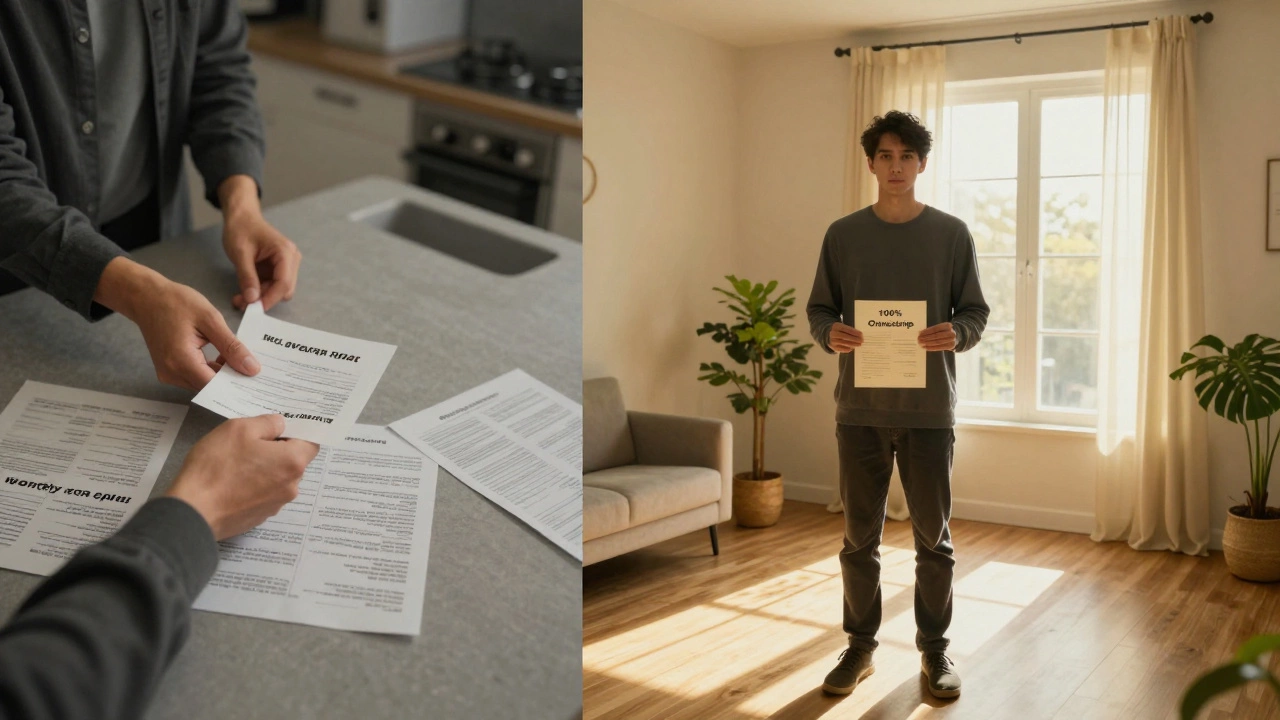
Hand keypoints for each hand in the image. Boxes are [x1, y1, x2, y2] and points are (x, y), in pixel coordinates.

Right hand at [94, 258, 259, 390]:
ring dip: (222, 373)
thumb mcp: (211, 320)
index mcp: (181, 361)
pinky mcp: (169, 369)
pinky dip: (210, 369)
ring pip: (203, 382)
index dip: (238, 384)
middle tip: (255, 367)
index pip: (216, 386)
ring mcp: (168, 373)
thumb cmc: (176, 302)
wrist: (146, 297)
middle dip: (232, 378)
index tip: (258, 379)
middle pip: (210, 386)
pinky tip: (223, 356)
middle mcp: (172, 373)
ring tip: (240, 357)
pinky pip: (195, 376)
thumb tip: (252, 369)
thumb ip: (232, 347)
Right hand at [165, 415, 319, 539]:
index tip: (278, 429)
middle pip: (294, 461)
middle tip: (251, 443)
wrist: (194, 511)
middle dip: (278, 450)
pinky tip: (232, 482)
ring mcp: (276, 505)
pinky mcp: (259, 517)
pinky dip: (254, 486)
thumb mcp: (239, 428)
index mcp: (293, 462)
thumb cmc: (217, 466)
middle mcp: (291, 486)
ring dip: (265, 469)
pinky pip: (264, 494)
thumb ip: (268, 423)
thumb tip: (281, 425)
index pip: (311, 442)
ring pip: (278, 478)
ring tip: (237, 463)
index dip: (296, 433)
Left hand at [219, 175, 301, 310]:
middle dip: (265, 298)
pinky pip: (273, 286)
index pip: (284, 282)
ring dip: (261, 296)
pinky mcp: (279, 268)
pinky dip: (260, 291)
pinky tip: (246, 290)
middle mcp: (291, 259)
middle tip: (241, 302)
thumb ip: (247, 277)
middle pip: (284, 289)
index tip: (253, 309)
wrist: (241, 218)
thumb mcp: (240, 254)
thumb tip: (252, 300)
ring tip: (240, 297)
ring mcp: (287, 264)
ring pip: (279, 290)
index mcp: (285, 252)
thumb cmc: (241, 230)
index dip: (270, 298)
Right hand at [828, 322, 862, 352]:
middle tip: (861, 341)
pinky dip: (847, 349)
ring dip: (852, 344)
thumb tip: (860, 336)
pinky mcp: (833, 346)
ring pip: (843, 343)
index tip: (861, 334)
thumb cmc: (840, 330)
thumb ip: (850, 330)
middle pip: (845, 336)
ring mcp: (832, 340)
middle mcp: (833, 333)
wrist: (829, 334)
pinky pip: (840, 349)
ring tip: (858, 344)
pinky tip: (851, 348)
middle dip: (854, 339)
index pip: (846, 329)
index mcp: (836, 326)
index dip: (854, 332)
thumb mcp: (843, 327)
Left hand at [918, 322, 956, 350]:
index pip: (935, 328)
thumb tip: (920, 333)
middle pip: (936, 336)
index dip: (927, 331)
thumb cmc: (944, 331)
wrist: (956, 336)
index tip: (920, 333)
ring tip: (921, 344)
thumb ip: (932, 330)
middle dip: (926, 338)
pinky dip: (931, 348)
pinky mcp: (950, 346)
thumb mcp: (940, 328)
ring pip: (937, 342)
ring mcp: (952, 340)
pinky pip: (939, 348)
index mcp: (947, 325)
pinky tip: (926, 347)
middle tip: (918, 340)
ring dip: (928, 343)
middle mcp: (951, 332)